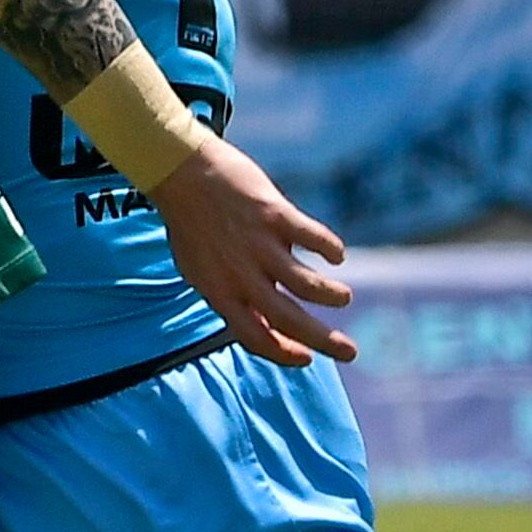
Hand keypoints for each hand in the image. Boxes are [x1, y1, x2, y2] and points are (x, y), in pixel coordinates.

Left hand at [147, 129, 354, 369]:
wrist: (181, 172)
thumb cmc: (192, 224)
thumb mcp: (199, 270)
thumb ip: (229, 296)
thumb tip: (261, 323)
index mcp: (219, 291)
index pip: (255, 337)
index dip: (284, 353)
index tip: (307, 359)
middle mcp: (240, 273)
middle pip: (287, 319)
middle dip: (323, 340)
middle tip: (350, 352)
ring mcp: (258, 244)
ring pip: (306, 284)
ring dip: (330, 296)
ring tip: (342, 298)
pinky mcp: (274, 214)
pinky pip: (313, 238)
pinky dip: (330, 250)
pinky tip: (337, 256)